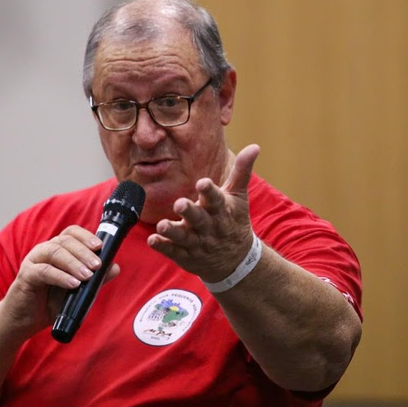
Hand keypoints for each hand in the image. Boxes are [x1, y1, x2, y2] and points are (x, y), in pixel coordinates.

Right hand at [2, 225, 120, 335]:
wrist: (24, 321)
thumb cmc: (50, 302)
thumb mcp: (77, 290)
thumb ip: (95, 279)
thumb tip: (115, 267)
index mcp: (57, 250)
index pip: (71, 233)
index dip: (86, 236)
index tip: (100, 246)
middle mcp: (45, 251)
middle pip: (65, 240)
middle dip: (84, 251)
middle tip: (97, 265)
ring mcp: (33, 262)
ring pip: (54, 252)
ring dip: (73, 263)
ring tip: (87, 275)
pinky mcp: (25, 276)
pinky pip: (43, 271)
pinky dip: (60, 276)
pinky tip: (73, 284)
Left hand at [148, 144, 260, 281]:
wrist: (236, 260)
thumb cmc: (233, 220)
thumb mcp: (238, 196)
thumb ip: (241, 171)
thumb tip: (255, 146)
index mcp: (221, 210)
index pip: (216, 199)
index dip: (209, 191)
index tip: (202, 183)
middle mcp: (209, 226)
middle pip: (199, 219)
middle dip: (189, 212)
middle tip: (179, 204)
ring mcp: (197, 242)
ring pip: (184, 237)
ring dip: (173, 231)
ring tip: (162, 225)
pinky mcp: (186, 255)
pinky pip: (173, 251)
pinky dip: (163, 246)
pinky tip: (152, 240)